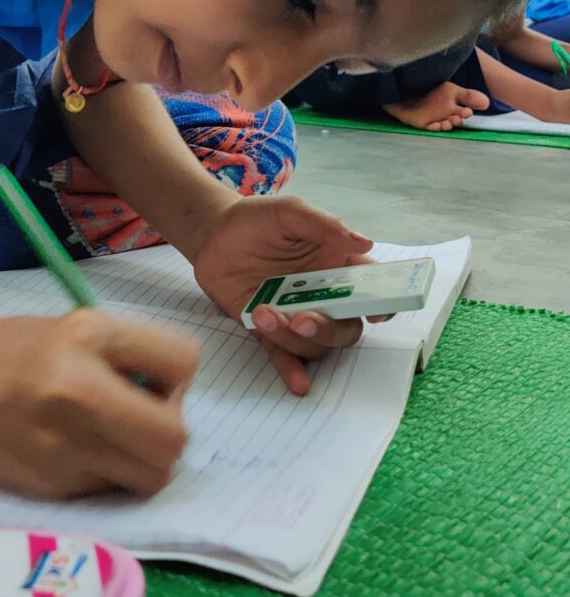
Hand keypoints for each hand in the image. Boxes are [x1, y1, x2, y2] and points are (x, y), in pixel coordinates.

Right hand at [0, 310, 197, 497]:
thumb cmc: (23, 347)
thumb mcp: (82, 326)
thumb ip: (134, 353)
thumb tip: (175, 394)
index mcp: (88, 338)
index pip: (183, 361)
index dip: (176, 374)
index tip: (153, 378)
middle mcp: (77, 392)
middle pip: (174, 438)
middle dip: (168, 429)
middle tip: (142, 416)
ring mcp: (64, 446)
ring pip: (150, 475)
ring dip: (143, 458)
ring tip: (114, 434)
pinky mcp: (52, 485)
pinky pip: (111, 487)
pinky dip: (107, 470)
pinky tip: (78, 447)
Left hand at [191, 195, 376, 394]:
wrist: (212, 233)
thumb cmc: (257, 220)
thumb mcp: (288, 212)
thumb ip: (322, 224)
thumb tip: (363, 242)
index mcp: (336, 264)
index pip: (372, 287)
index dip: (383, 302)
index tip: (377, 312)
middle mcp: (322, 294)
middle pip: (345, 325)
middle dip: (329, 328)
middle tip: (302, 318)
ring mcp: (295, 313)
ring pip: (314, 343)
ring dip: (295, 338)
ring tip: (263, 313)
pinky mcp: (266, 327)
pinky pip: (284, 354)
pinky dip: (292, 370)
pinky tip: (298, 384)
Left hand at [382, 81, 488, 130]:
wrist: (405, 86)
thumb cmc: (430, 88)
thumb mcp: (451, 90)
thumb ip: (468, 96)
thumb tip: (486, 103)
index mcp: (453, 107)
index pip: (462, 113)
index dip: (465, 113)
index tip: (468, 112)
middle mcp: (444, 115)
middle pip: (453, 120)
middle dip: (457, 120)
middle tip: (458, 117)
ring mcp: (432, 119)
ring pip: (442, 125)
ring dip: (447, 125)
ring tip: (449, 121)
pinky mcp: (419, 123)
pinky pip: (429, 127)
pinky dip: (434, 127)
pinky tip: (438, 125)